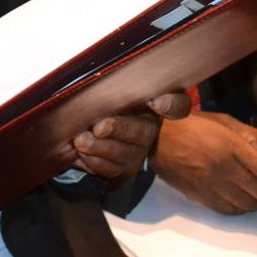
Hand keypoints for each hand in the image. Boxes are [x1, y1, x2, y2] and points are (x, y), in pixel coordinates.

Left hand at [71, 91, 189, 178]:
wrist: (105, 128)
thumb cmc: (117, 102)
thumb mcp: (126, 90)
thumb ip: (134, 87)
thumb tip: (146, 95)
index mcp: (159, 107)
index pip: (177, 105)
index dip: (170, 105)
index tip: (157, 103)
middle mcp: (151, 131)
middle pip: (141, 132)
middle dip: (119, 129)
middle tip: (98, 127)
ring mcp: (137, 152)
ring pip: (123, 154)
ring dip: (100, 148)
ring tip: (81, 141)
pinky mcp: (122, 168)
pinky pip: (110, 169)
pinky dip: (92, 163)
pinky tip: (79, 154)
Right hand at [151, 112, 256, 213]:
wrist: (158, 140)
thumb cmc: (193, 126)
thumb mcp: (226, 122)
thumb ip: (250, 138)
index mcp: (232, 148)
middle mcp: (224, 170)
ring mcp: (212, 187)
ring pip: (248, 205)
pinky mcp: (203, 198)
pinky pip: (231, 211)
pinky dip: (244, 209)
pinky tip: (249, 202)